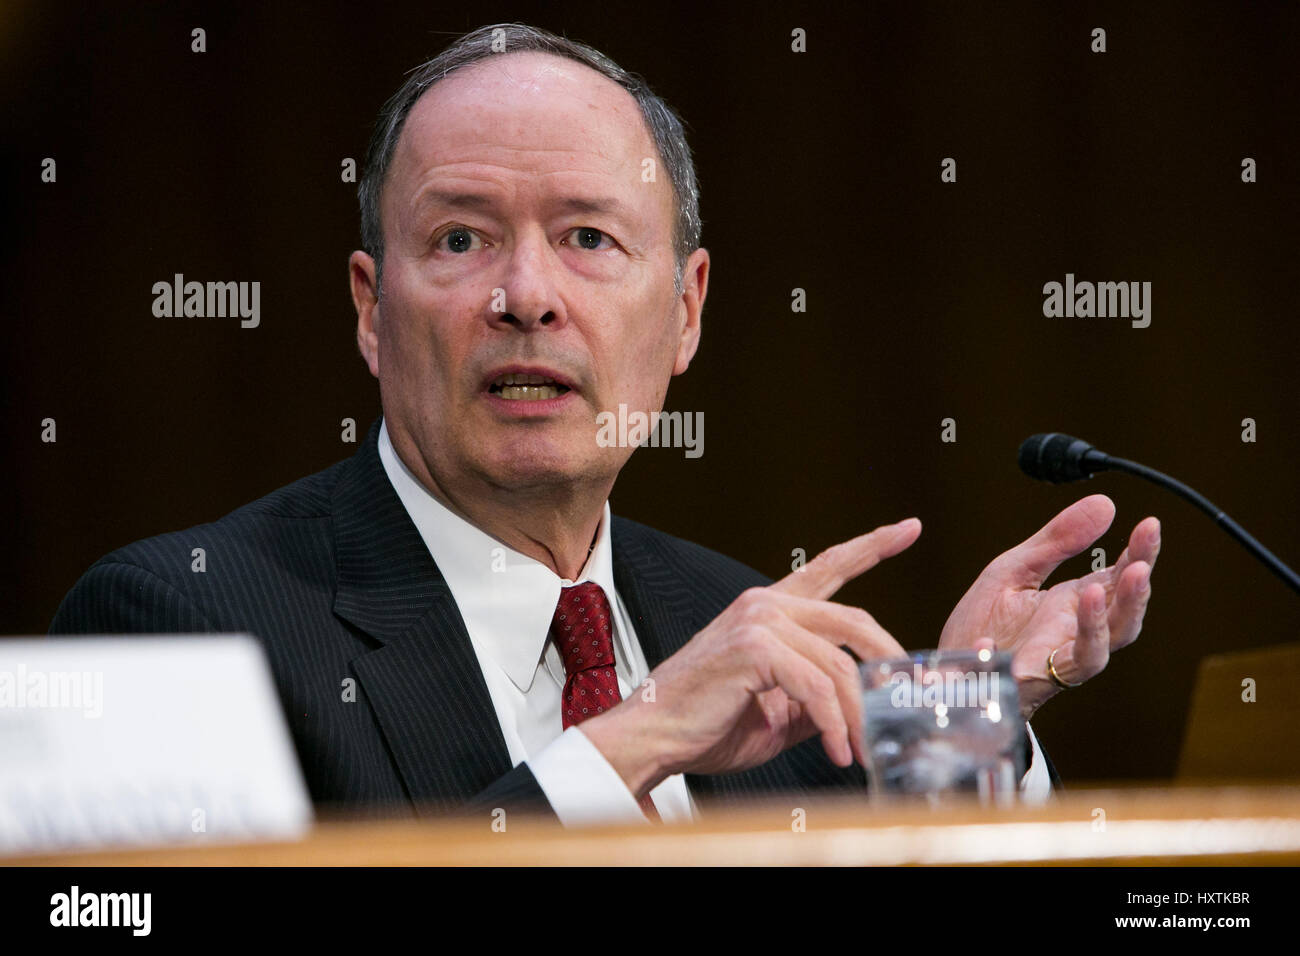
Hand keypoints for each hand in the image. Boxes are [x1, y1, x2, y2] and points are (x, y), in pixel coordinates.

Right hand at [582, 519, 921, 798]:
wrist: (654, 737)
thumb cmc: (705, 726)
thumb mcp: (777, 710)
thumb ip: (816, 695)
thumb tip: (861, 704)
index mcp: (770, 610)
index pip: (828, 567)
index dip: (872, 546)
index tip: (908, 528)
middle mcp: (766, 604)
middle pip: (854, 621)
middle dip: (890, 664)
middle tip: (910, 701)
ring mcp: (759, 620)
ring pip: (839, 664)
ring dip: (859, 715)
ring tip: (863, 750)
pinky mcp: (754, 646)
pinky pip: (816, 685)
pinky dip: (834, 723)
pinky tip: (837, 750)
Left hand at [938, 494, 1159, 719]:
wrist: (954, 669)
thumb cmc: (988, 623)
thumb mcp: (1016, 570)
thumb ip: (1057, 541)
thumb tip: (1106, 503)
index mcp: (1074, 605)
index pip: (1119, 579)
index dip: (1139, 555)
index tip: (1150, 526)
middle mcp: (1073, 636)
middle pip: (1122, 621)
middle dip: (1134, 595)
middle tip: (1140, 566)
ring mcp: (1052, 663)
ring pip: (1093, 654)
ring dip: (1097, 626)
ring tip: (1093, 592)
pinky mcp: (1023, 684)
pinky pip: (1033, 676)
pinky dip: (1020, 659)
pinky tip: (998, 638)